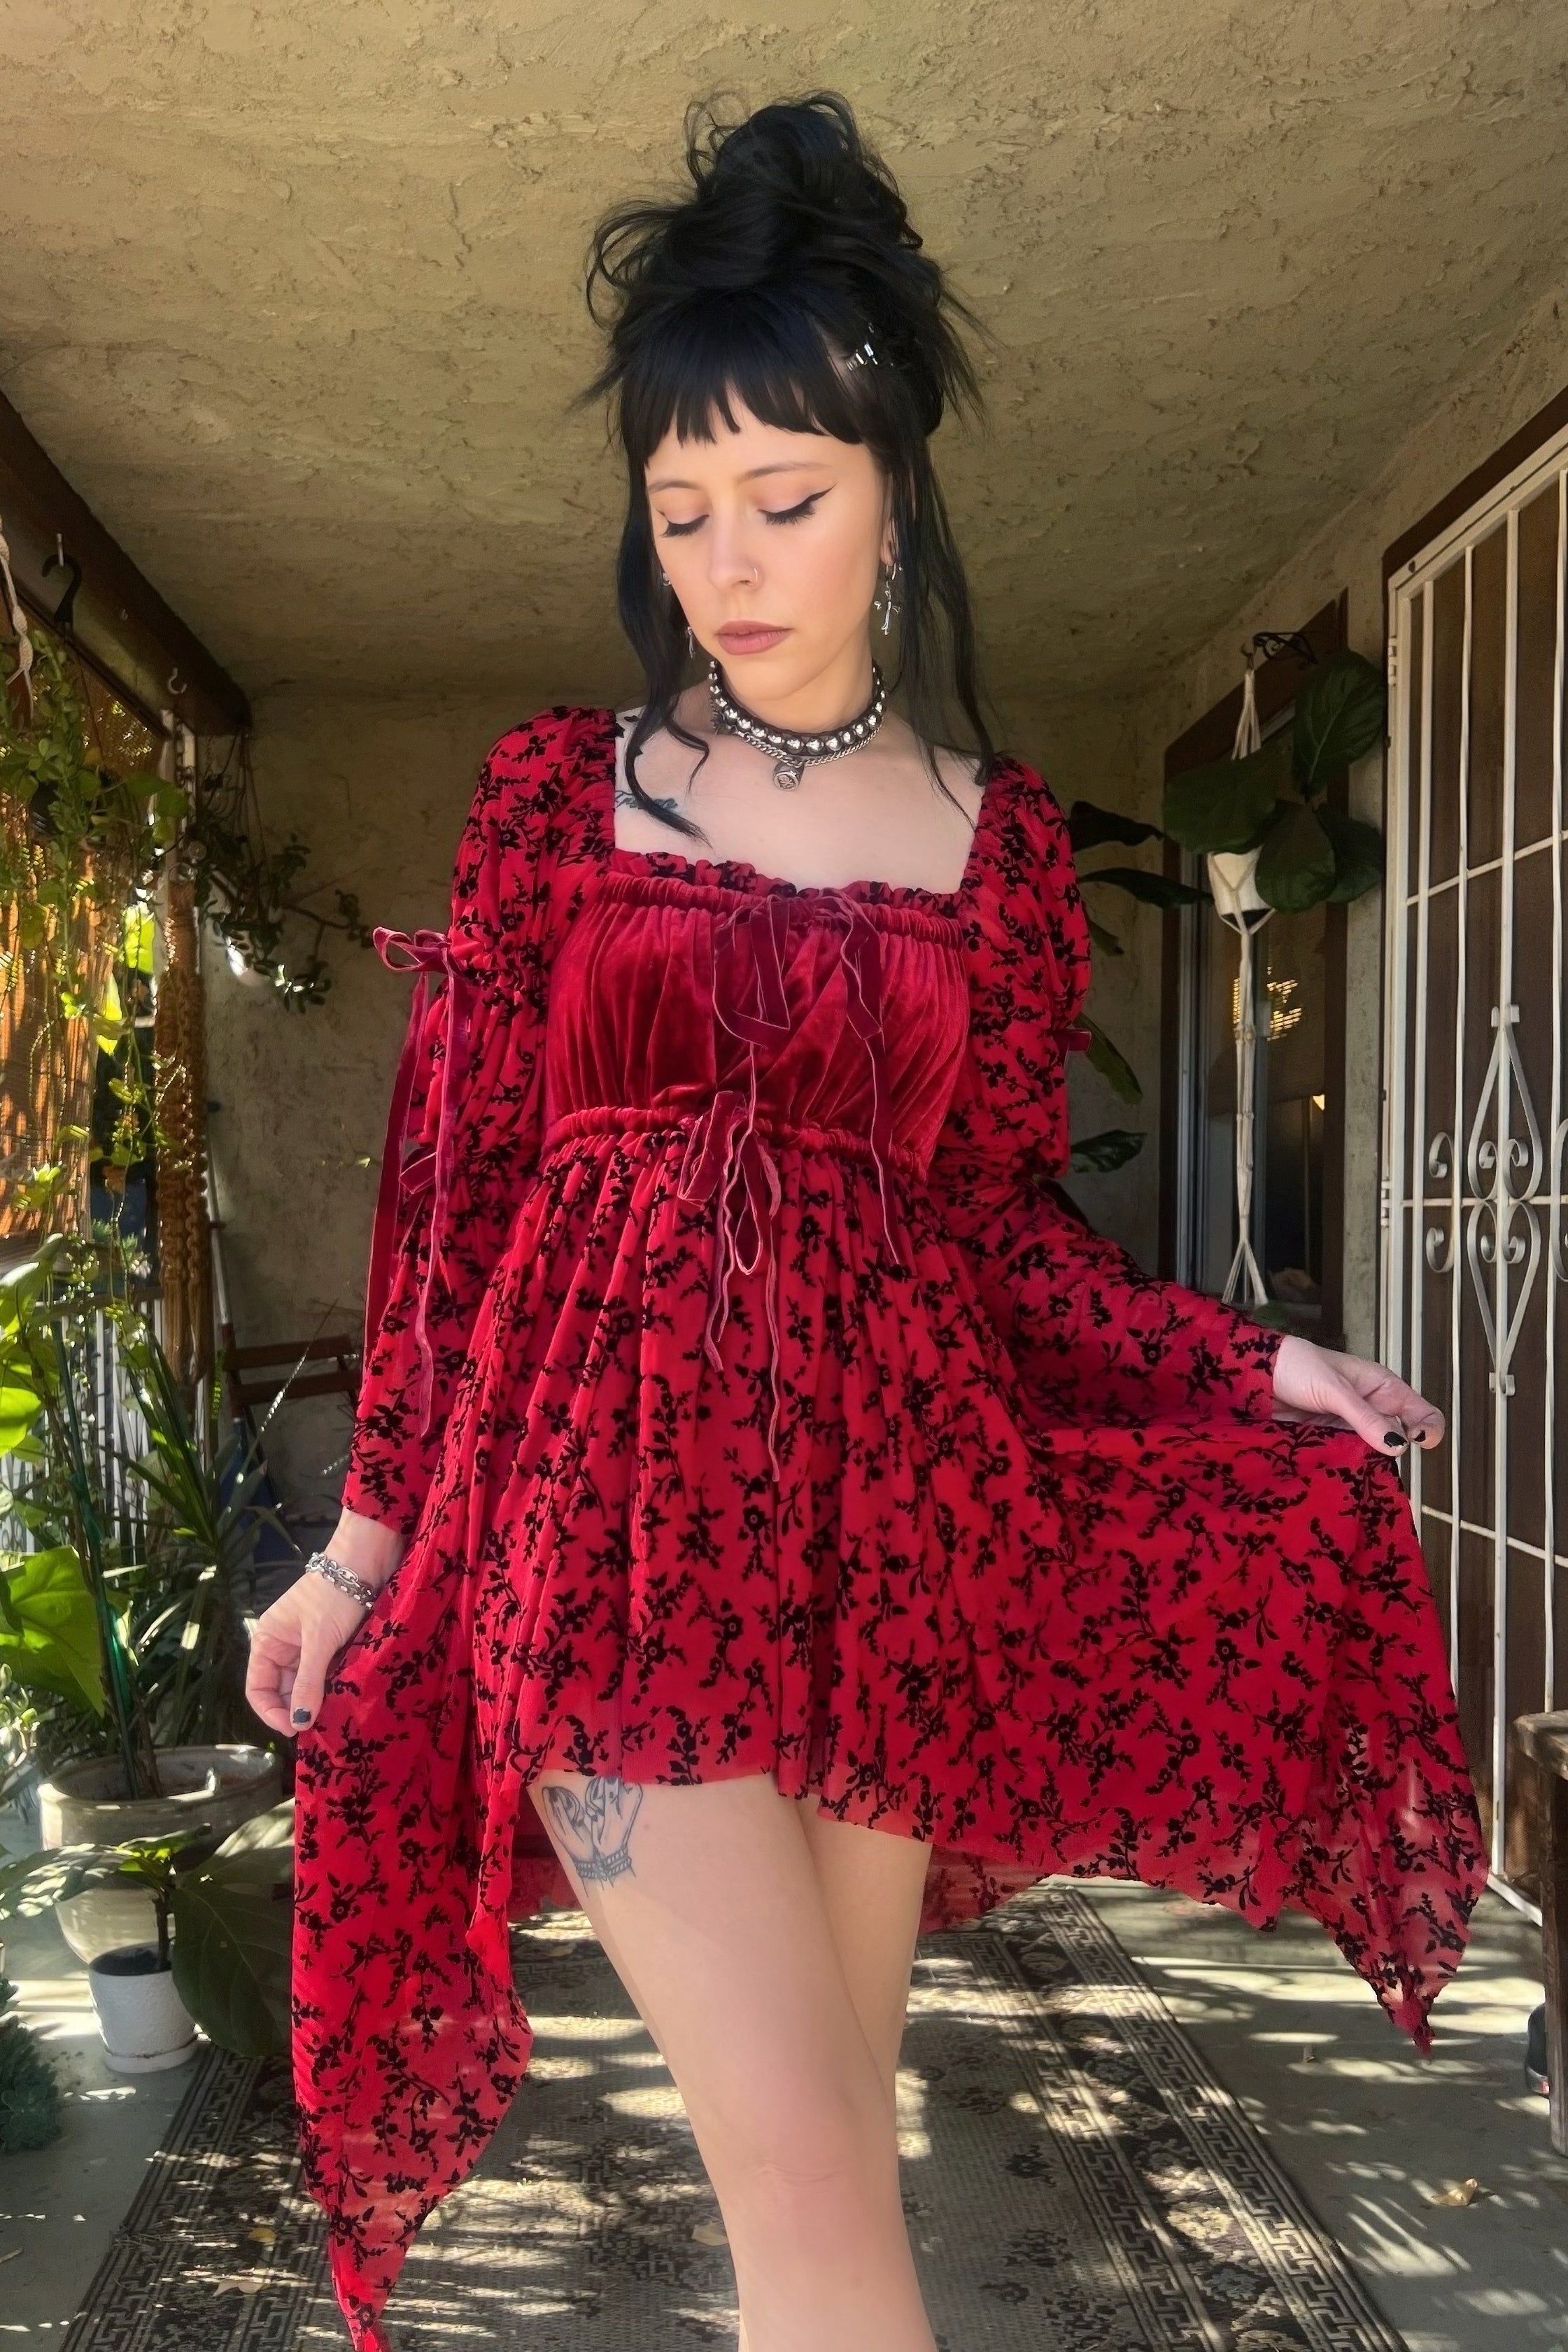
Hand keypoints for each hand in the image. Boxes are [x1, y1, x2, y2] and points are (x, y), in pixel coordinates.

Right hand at [246, 1575, 368, 1736]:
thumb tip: (298, 1723)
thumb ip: (307, 1682)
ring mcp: (306, 1646)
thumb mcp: (319, 1640)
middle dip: (296, 1709)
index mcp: (269, 1640)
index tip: (294, 1729)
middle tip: (319, 1727)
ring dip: (315, 1700)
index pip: (258, 1688)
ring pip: (304, 1685)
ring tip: (331, 1715)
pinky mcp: (329, 1645)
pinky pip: (323, 1674)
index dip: (271, 1712)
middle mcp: (283, 1646)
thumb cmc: (335, 1596)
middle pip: (281, 1690)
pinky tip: (340, 1698)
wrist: (366, 1561)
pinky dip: (329, 1687)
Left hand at [1270, 1333, 1443, 1457]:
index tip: (1415, 1442)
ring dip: (1366, 1462)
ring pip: (1372, 1454)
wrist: (1256, 1374)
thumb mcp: (1335, 1389)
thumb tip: (1398, 1446)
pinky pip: (1347, 1459)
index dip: (1427, 1429)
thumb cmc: (1299, 1367)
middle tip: (1371, 1455)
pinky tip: (1340, 1472)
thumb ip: (1365, 1417)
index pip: (1422, 1412)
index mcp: (1383, 1389)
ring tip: (1353, 1465)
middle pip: (1397, 1441)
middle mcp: (1372, 1411)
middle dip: (1390, 1453)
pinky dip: (1346, 1466)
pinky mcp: (1329, 1442)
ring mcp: (1350, 1428)